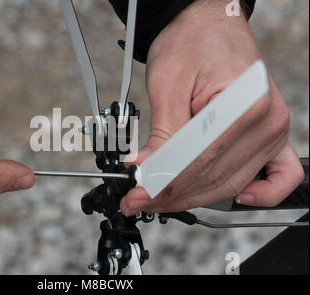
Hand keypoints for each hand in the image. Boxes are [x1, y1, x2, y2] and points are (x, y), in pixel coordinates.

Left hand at [120, 0, 303, 215]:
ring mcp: (272, 130)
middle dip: (173, 194)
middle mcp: (267, 120)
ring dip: (196, 197)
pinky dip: (262, 193)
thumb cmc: (192, 43)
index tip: (138, 193)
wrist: (209, 23)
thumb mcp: (167, 85)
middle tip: (139, 200)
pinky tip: (238, 197)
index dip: (165, 183)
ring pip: (233, 182)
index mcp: (244, 104)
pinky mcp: (269, 133)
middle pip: (215, 177)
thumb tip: (145, 170)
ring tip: (161, 199)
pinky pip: (280, 174)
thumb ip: (162, 134)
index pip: (200, 161)